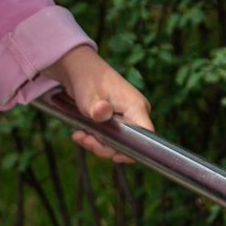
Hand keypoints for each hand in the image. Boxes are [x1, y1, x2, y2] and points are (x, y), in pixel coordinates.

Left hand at [45, 44, 152, 164]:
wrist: (80, 69)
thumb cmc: (88, 79)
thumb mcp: (89, 96)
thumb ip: (97, 108)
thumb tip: (102, 111)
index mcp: (136, 107)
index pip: (146, 136)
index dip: (133, 151)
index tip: (114, 156)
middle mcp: (136, 113)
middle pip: (128, 143)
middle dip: (104, 146)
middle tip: (84, 139)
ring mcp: (127, 117)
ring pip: (117, 142)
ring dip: (96, 143)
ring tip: (79, 136)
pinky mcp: (117, 120)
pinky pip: (110, 137)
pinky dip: (95, 138)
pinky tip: (81, 134)